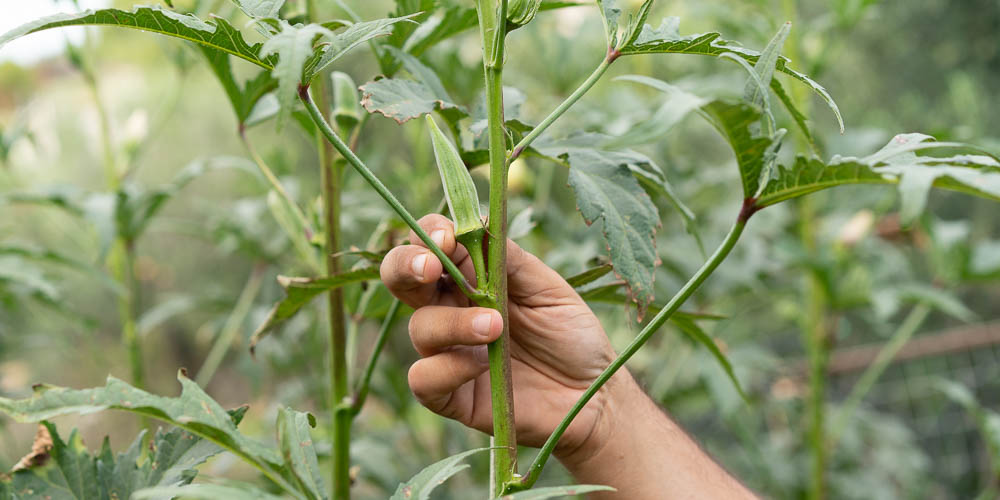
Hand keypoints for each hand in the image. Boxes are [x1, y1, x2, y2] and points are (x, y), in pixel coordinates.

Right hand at [379, 214, 631, 457]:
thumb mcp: (547, 288)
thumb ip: (509, 259)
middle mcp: (451, 310)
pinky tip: (482, 365)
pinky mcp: (452, 395)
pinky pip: (422, 379)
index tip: (448, 236)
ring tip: (495, 326)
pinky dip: (446, 368)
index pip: (432, 245)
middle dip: (405, 265)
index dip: (430, 234)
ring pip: (419, 327)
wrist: (593, 394)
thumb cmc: (571, 335)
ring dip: (452, 322)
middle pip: (401, 278)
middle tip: (430, 266)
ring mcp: (448, 352)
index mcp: (470, 278)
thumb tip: (477, 223)